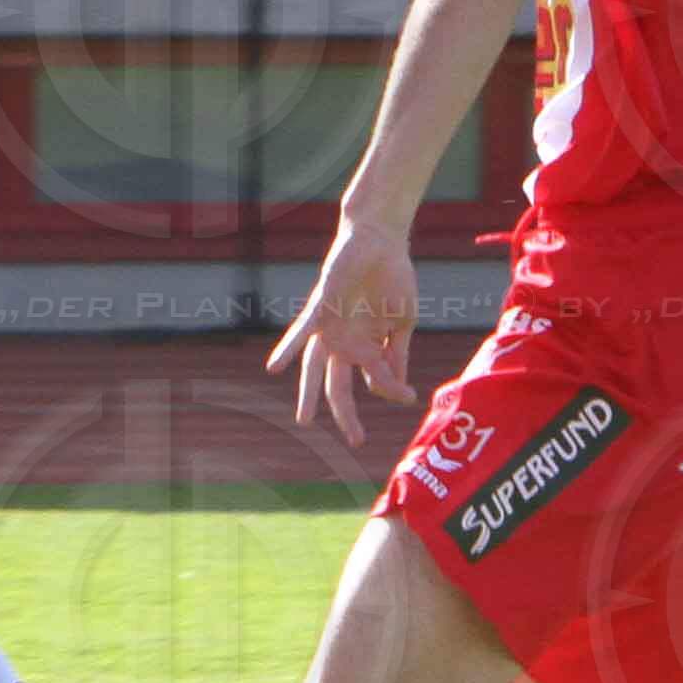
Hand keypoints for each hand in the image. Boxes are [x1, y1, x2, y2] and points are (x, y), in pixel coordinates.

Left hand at [266, 215, 420, 449]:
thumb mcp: (403, 321)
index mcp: (366, 345)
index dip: (391, 390)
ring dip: (308, 393)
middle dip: (346, 413)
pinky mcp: (321, 309)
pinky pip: (301, 333)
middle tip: (356, 440)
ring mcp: (331, 328)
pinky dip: (287, 349)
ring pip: (315, 368)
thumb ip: (398, 352)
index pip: (375, 379)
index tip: (408, 397)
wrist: (381, 241)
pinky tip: (273, 368)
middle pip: (340, 385)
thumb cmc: (393, 279)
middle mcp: (344, 342)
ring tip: (305, 421)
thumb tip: (400, 386)